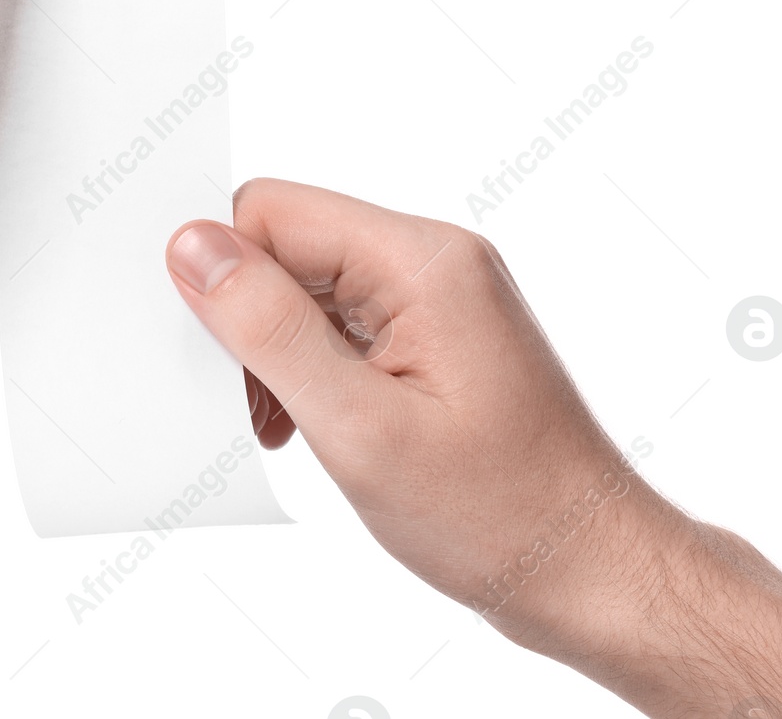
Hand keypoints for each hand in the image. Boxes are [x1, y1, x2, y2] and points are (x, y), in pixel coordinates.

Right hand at [166, 179, 670, 644]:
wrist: (590, 571)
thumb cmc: (498, 513)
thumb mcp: (360, 427)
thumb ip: (270, 329)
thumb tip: (192, 247)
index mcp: (423, 260)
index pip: (274, 210)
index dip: (225, 273)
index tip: (218, 355)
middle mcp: (434, 260)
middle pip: (290, 243)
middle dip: (252, 319)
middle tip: (260, 406)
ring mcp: (438, 298)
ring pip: (309, 286)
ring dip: (279, 352)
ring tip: (292, 427)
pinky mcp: (435, 336)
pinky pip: (342, 321)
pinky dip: (311, 370)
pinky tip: (313, 426)